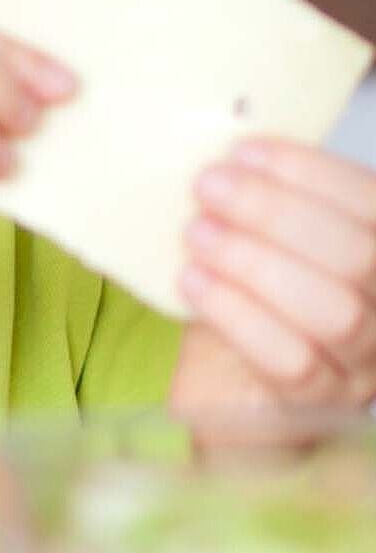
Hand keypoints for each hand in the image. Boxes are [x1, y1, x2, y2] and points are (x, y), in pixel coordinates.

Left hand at [173, 137, 375, 409]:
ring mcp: (365, 361)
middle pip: (358, 257)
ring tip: (197, 232)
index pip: (372, 202)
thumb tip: (229, 153)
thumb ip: (272, 195)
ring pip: (333, 312)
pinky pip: (291, 362)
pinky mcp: (323, 401)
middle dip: (275, 212)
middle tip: (208, 185)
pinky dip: (237, 313)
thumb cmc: (257, 278)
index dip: (311, 172)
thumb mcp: (273, 229)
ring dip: (255, 262)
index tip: (242, 150)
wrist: (234, 367)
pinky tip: (193, 280)